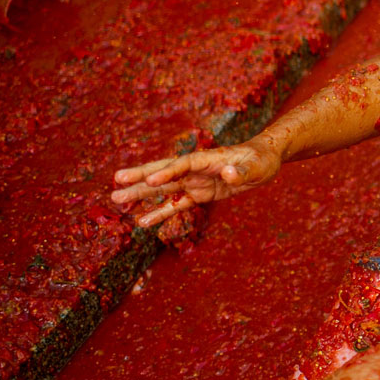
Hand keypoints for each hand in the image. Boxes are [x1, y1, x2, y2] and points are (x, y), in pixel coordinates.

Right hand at [110, 139, 280, 226]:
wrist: (264, 160)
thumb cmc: (261, 160)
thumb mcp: (256, 166)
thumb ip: (240, 171)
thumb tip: (227, 173)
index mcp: (207, 159)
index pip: (183, 165)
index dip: (168, 172)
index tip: (151, 181)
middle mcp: (196, 169)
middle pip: (164, 172)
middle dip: (141, 176)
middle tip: (116, 181)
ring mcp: (195, 182)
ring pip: (164, 189)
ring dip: (141, 194)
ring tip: (116, 199)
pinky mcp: (200, 194)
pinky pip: (177, 205)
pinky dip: (160, 212)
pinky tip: (142, 221)